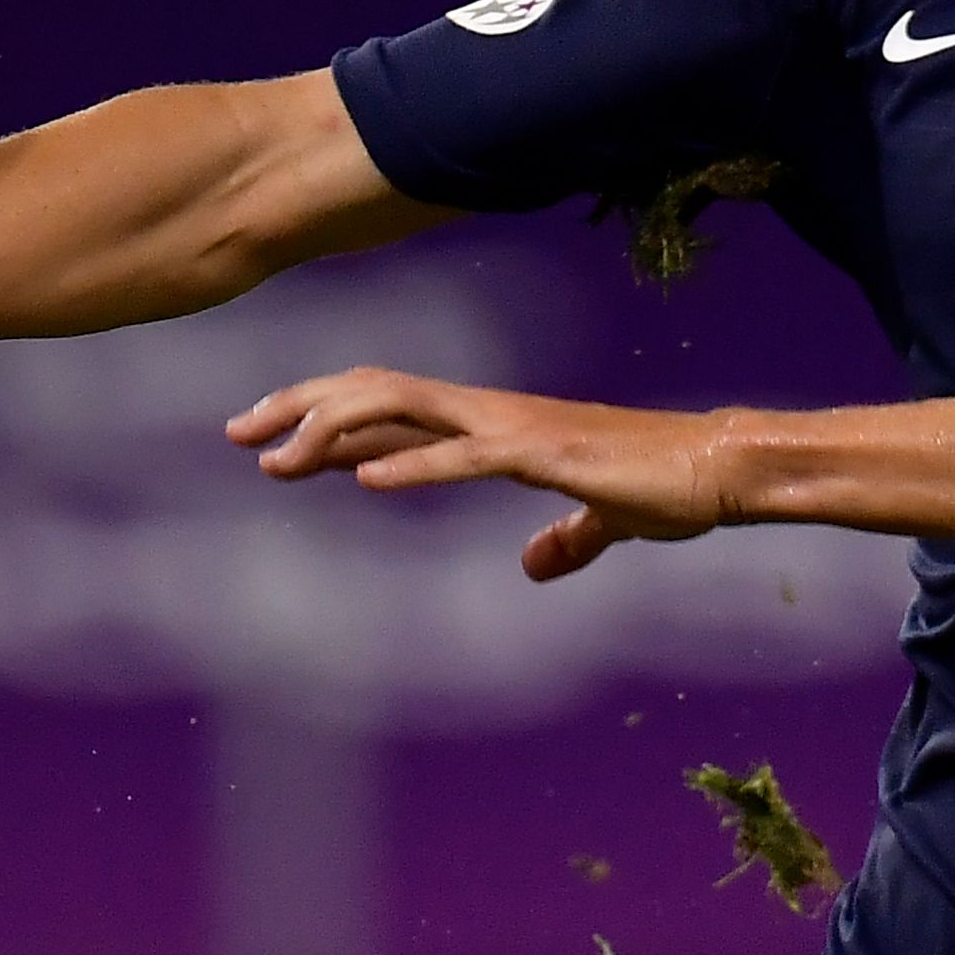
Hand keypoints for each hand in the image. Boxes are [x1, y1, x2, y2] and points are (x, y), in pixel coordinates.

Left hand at [228, 366, 743, 581]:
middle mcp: (489, 411)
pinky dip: (414, 463)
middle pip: (372, 390)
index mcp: (491, 422)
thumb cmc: (661, 485)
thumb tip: (537, 564)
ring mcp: (512, 427)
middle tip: (234, 433)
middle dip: (297, 407)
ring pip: (403, 407)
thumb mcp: (599, 518)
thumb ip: (565, 537)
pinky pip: (466, 456)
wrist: (719, 470)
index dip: (320, 413)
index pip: (387, 403)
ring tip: (277, 460)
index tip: (263, 435)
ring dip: (333, 431)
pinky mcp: (543, 454)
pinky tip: (366, 480)